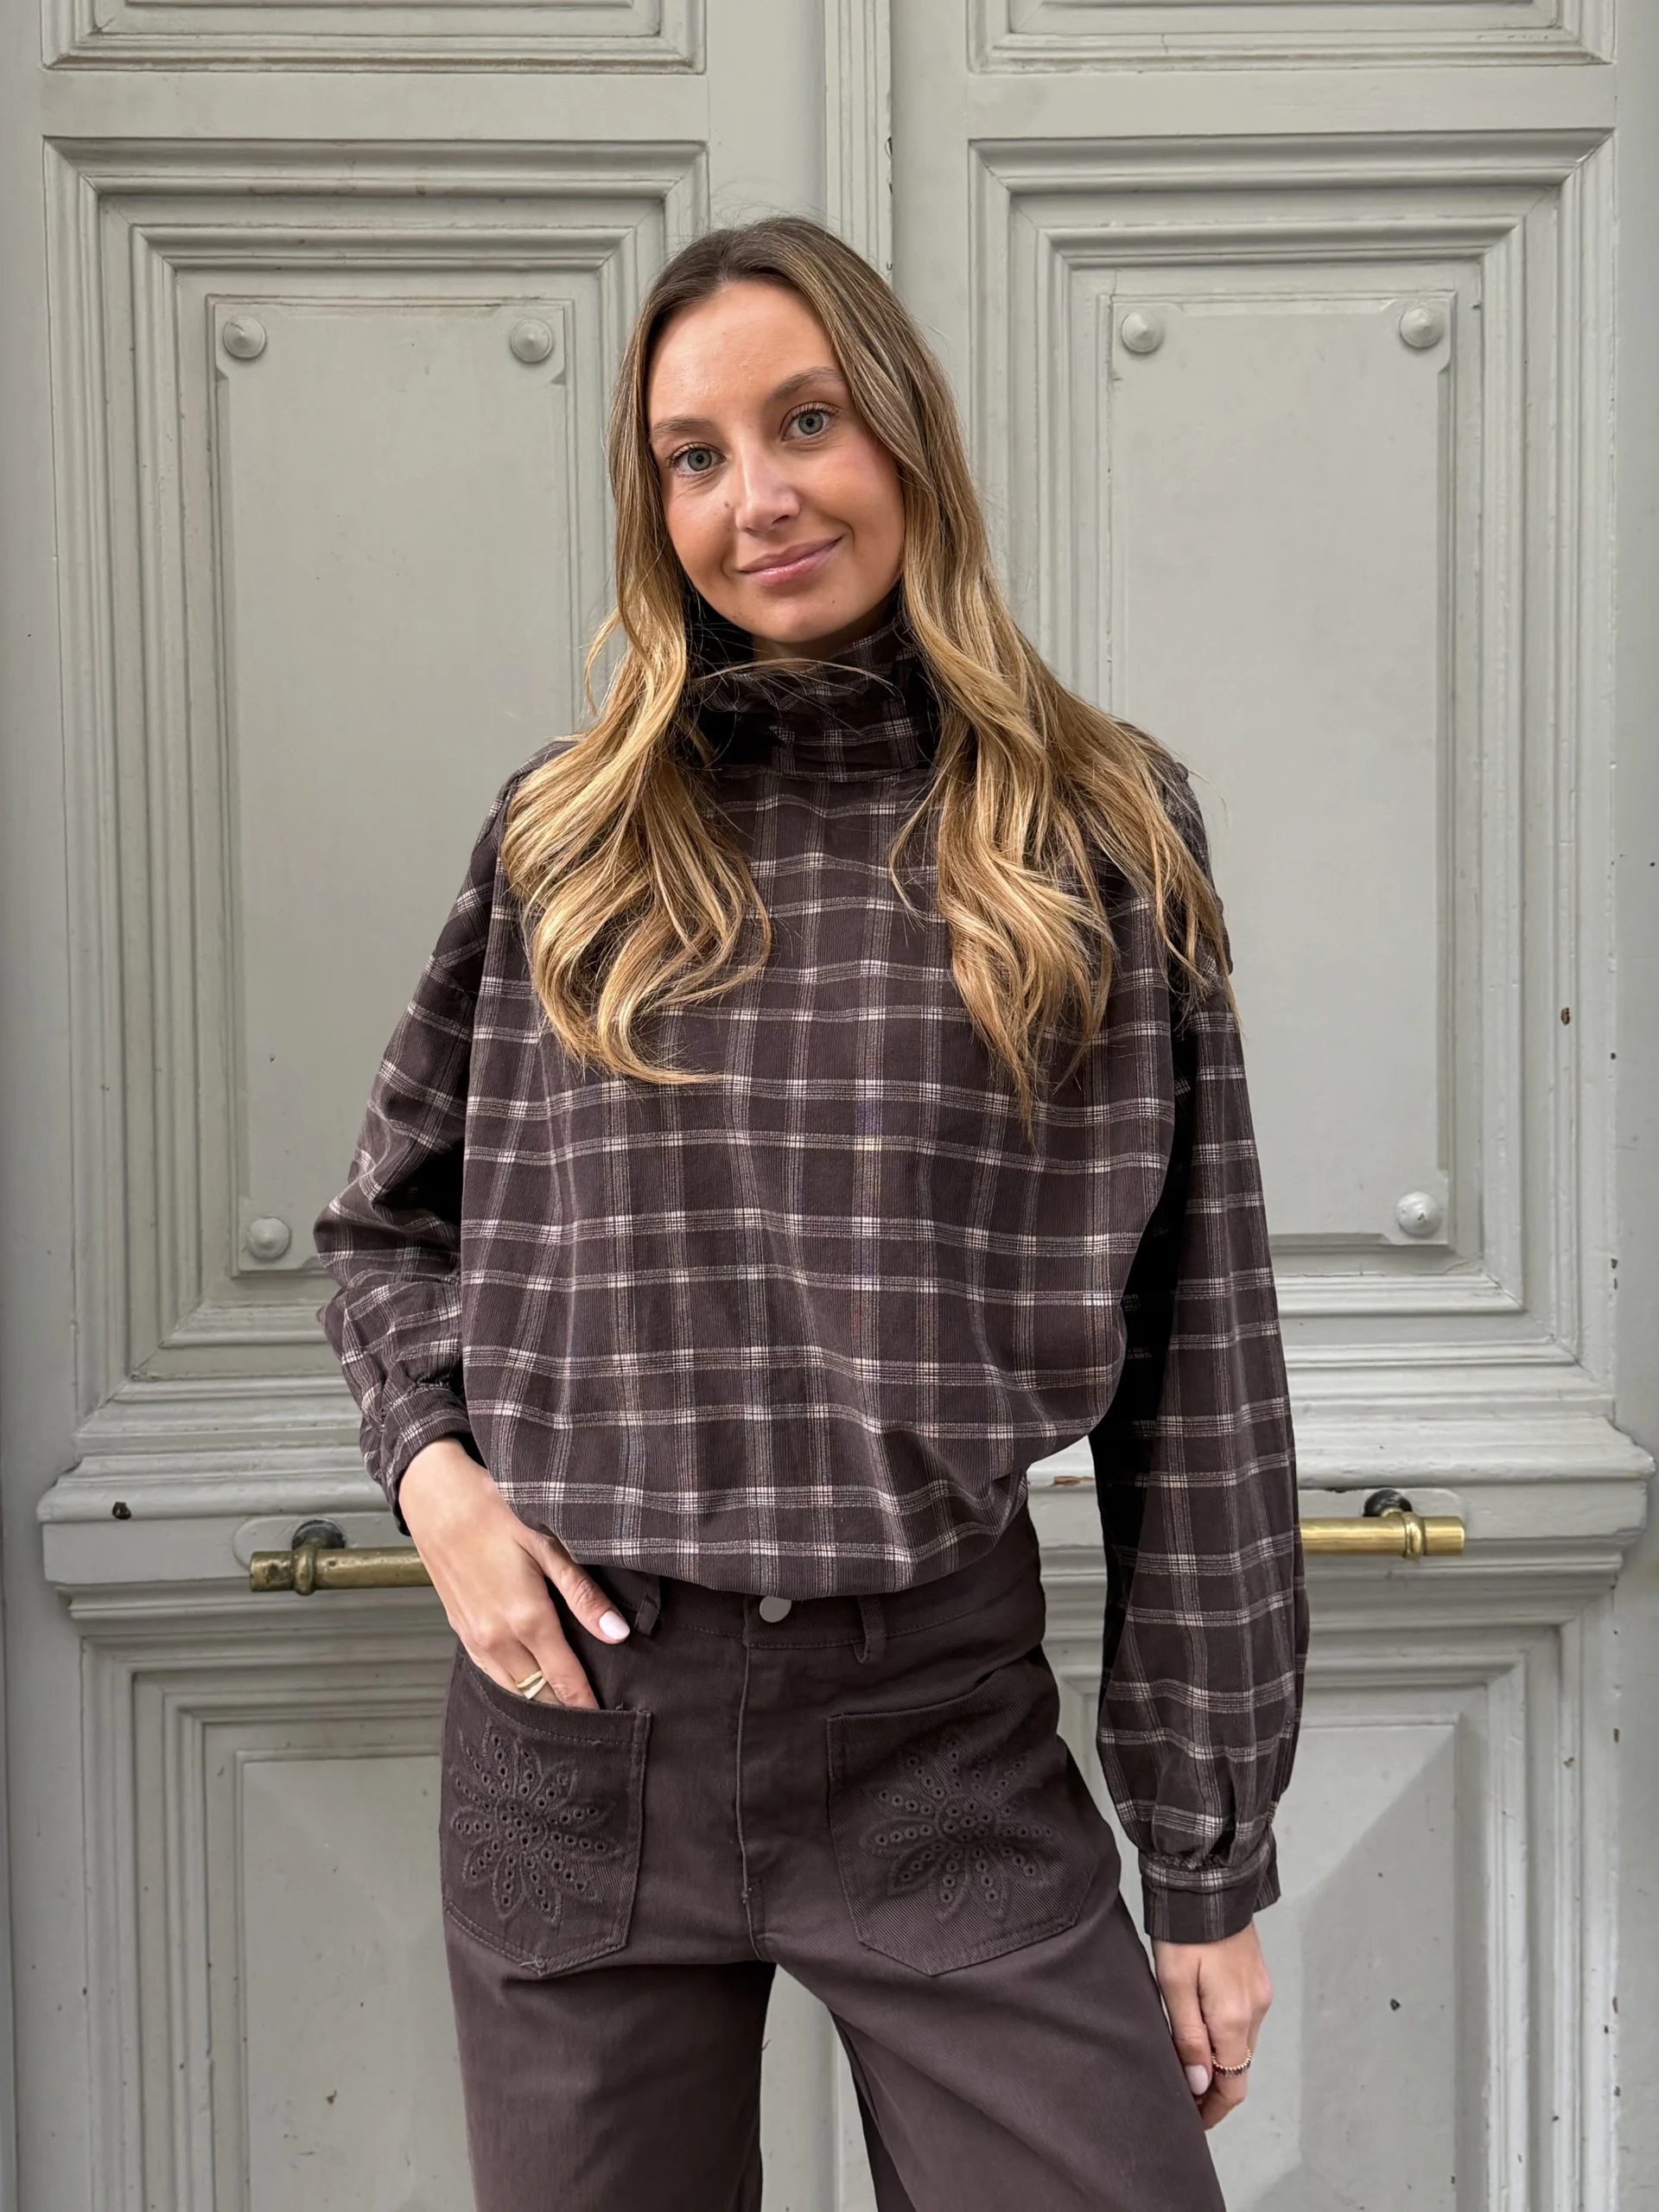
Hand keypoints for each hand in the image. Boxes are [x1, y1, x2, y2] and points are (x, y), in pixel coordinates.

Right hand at [398, 1436, 628, 1707]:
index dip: (587, 1705)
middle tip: (593, 1723)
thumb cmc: (495, 1510)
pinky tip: (527, 1684)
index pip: (564, 1681)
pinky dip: (511, 1686)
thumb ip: (583, 1594)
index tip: (609, 1723)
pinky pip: (490, 1674)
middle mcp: (496, 1638)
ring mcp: (474, 1637)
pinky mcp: (460, 1629)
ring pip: (510, 1690)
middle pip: (537, 1695)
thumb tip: (617, 1634)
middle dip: (565, 1711)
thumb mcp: (549, 1543)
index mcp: (525, 1619)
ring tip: (565, 1711)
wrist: (436, 1497)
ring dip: (537, 1703)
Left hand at [1151, 1922, 1272, 2129]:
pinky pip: (1244, 2020)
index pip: (1232, 2084)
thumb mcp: (1174, 1984)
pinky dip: (1226, 2035)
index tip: (1192, 2121)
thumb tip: (1201, 2085)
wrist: (1208, 1880)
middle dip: (1214, 2088)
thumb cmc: (1183, 1932)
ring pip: (1241, 2043)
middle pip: (1239, 2066)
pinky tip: (1201, 2029)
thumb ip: (1188, 2036)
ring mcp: (1260, 1992)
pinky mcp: (1257, 1977)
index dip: (1214, 2109)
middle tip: (1182, 2095)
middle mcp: (1256, 2010)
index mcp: (1235, 2018)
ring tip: (1186, 2063)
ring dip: (1219, 2060)